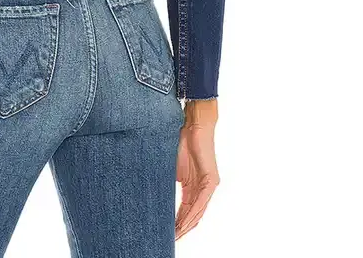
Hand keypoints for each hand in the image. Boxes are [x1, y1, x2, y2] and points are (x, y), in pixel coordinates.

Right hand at [175, 98, 219, 239]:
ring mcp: (208, 185)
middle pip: (192, 214)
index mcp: (193, 186)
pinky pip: (201, 203)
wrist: (194, 124)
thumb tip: (151, 189)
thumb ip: (167, 178)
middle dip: (181, 228)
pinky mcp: (210, 181)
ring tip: (175, 236)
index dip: (176, 222)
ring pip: (197, 212)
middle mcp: (203, 188)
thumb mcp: (170, 164)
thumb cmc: (181, 139)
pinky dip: (192, 214)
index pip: (185, 209)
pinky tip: (185, 223)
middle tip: (169, 239)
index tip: (166, 232)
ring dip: (186, 225)